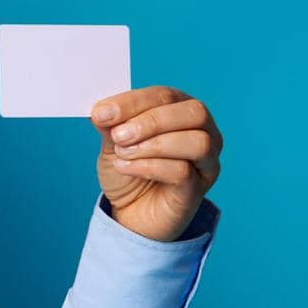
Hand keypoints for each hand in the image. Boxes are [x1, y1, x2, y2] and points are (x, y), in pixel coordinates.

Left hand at [89, 85, 221, 241]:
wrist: (129, 213)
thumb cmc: (128, 172)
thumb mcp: (113, 144)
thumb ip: (111, 126)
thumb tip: (102, 110)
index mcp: (180, 111)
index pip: (165, 95)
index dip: (133, 102)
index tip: (101, 113)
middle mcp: (203, 132)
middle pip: (194, 112)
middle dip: (151, 121)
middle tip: (118, 136)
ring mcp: (206, 162)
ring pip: (196, 142)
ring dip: (153, 145)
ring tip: (122, 153)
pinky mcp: (198, 188)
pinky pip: (183, 171)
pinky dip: (149, 166)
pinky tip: (126, 168)